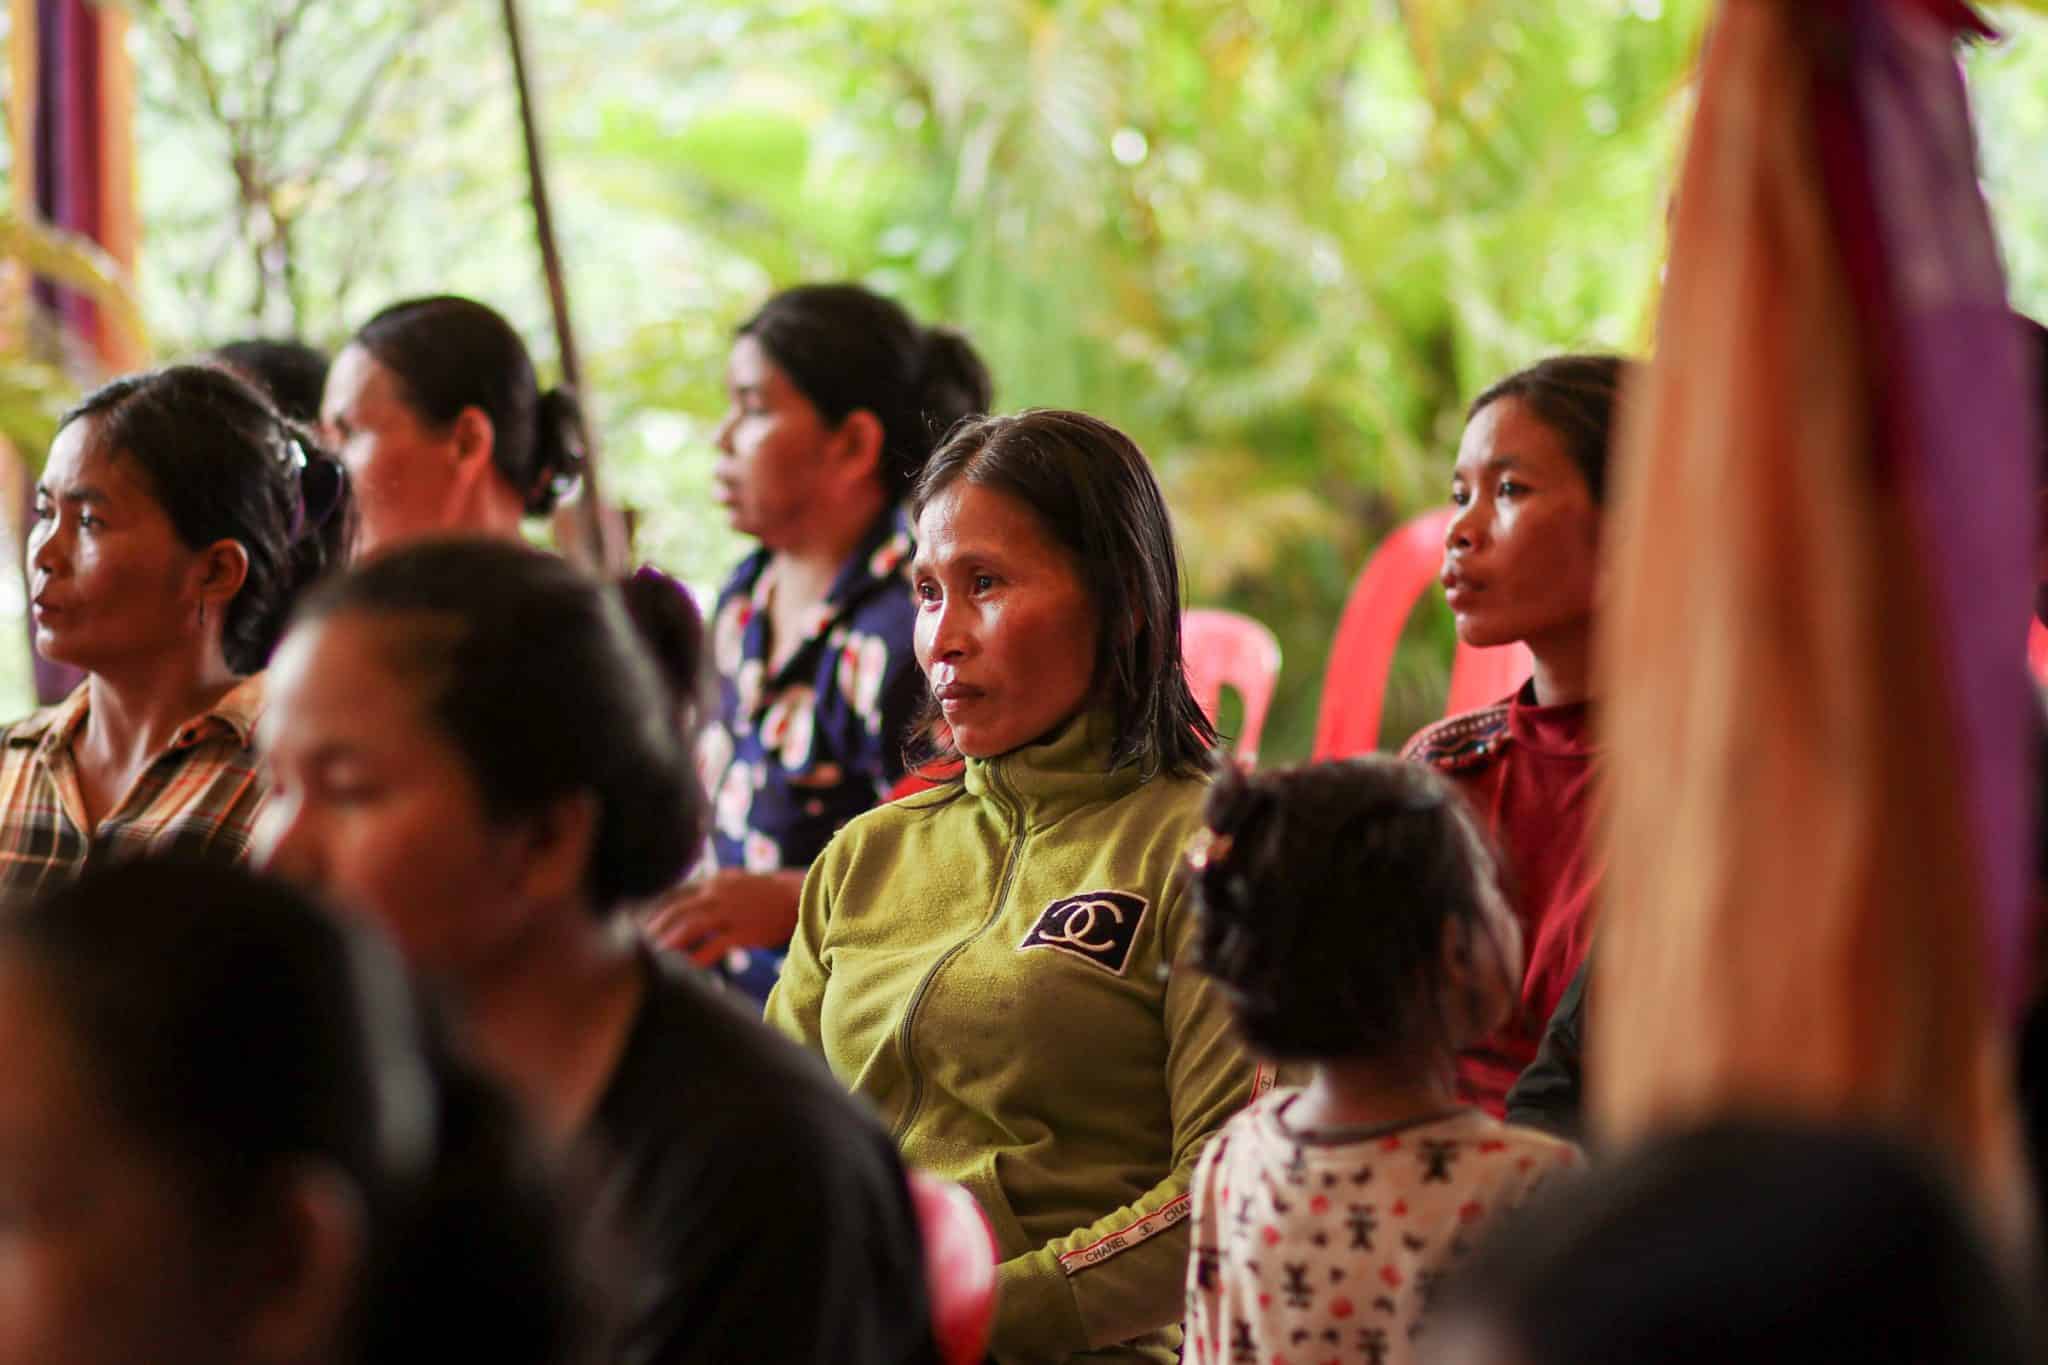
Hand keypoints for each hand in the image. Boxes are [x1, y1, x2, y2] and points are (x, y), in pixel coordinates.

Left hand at [642, 869, 805, 966]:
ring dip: (668, 942)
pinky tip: (684, 970)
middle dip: (653, 928)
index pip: (672, 894)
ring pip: (690, 926)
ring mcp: (731, 911)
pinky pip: (714, 946)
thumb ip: (709, 889)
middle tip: (634, 945)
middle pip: (676, 910)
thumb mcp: (734, 882)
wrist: (799, 895)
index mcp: (713, 882)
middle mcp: (717, 893)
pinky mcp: (744, 930)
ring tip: (652, 957)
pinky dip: (697, 958)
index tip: (633, 925)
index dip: (651, 910)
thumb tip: (683, 899)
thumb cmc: (765, 893)